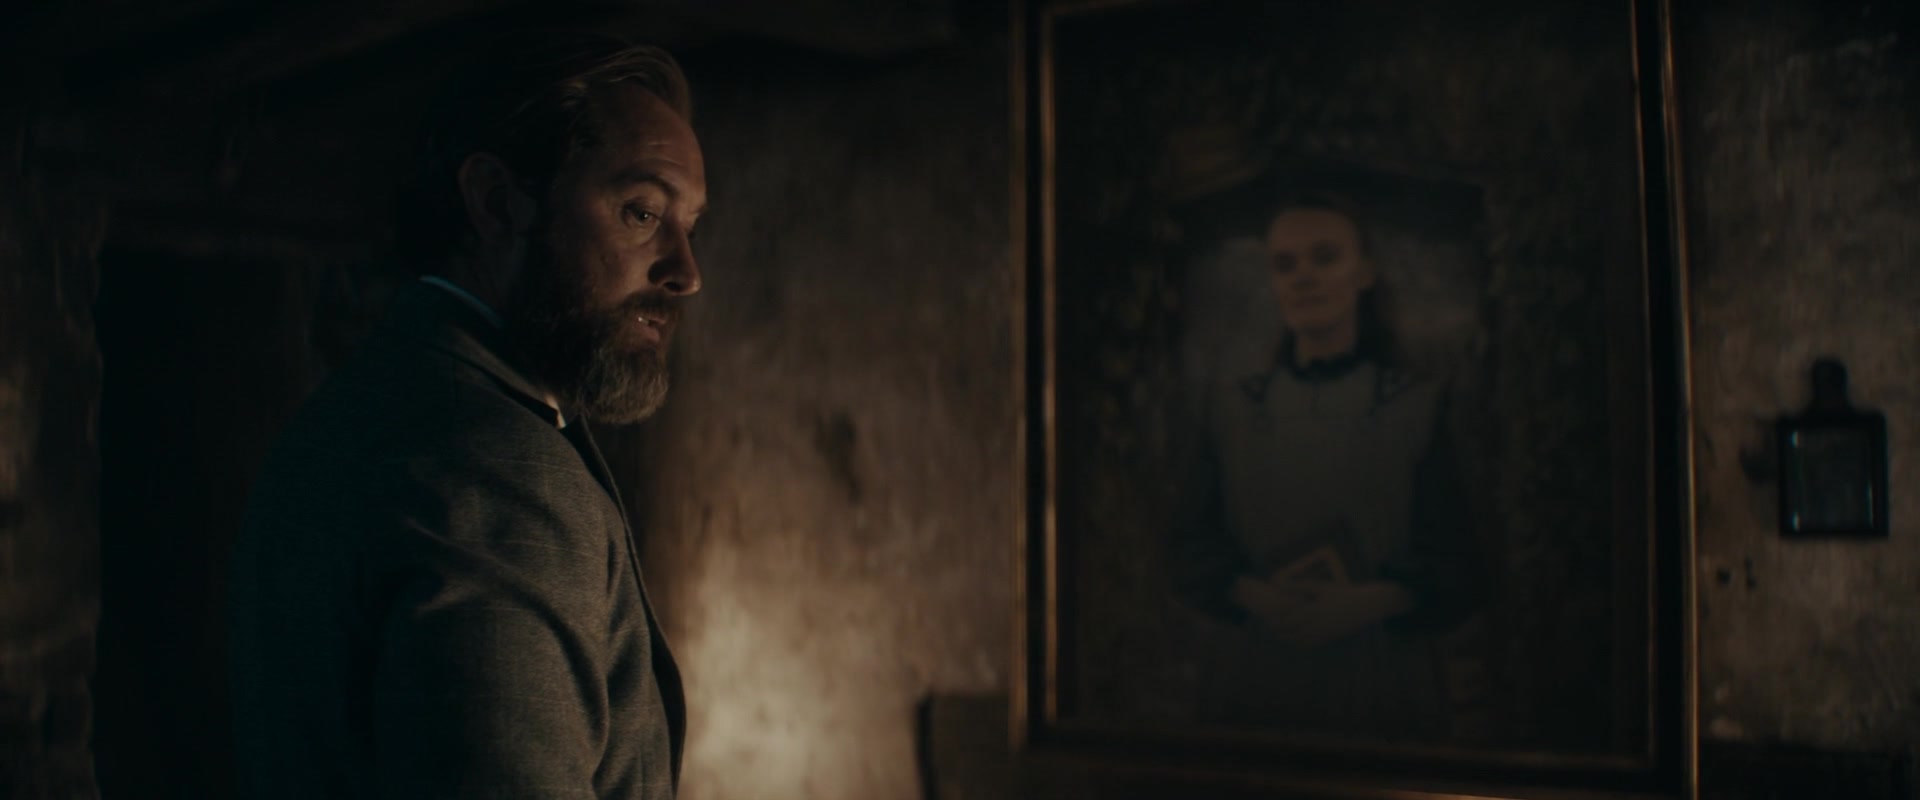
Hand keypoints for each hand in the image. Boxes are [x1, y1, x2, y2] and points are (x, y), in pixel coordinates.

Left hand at [1232, 577, 1413, 647]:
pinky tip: (1296, 641)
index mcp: (1314, 610)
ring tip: (1279, 636)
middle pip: (1293, 632)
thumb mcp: (1321, 587)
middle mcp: (1317, 624)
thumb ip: (1300, 586)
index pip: (1289, 619)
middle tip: (1269, 630)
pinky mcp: (1330, 637)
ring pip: (1301, 640)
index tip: (1267, 620)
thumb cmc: (1342, 593)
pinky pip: (1313, 644)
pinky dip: (1301, 644)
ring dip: (1288, 639)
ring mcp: (1324, 633)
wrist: (1365, 606)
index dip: (1277, 622)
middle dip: (1280, 632)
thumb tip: (1280, 584)